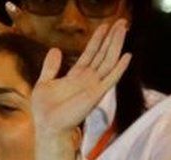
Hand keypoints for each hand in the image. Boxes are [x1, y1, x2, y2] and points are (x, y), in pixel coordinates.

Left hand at [32, 20, 130, 136]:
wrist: (48, 126)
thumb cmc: (45, 109)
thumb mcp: (43, 83)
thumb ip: (50, 67)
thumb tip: (55, 49)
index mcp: (75, 76)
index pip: (90, 54)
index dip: (97, 40)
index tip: (104, 26)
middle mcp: (87, 79)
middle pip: (103, 54)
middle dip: (111, 38)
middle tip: (121, 22)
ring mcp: (93, 86)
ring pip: (109, 61)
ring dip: (116, 46)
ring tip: (123, 30)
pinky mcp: (96, 94)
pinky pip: (110, 79)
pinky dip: (119, 68)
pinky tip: (126, 55)